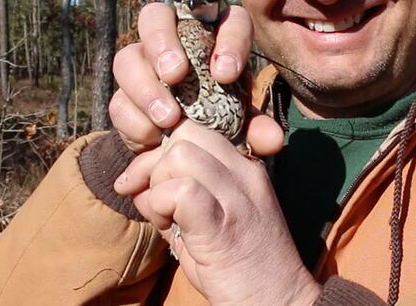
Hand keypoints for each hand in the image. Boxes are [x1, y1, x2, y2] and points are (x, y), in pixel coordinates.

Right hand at [109, 2, 283, 154]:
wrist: (187, 150)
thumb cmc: (224, 118)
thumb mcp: (244, 124)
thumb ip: (256, 128)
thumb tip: (271, 139)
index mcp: (216, 38)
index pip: (229, 19)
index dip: (228, 39)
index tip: (226, 73)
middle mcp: (175, 41)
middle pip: (155, 16)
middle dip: (162, 42)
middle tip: (176, 75)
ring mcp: (143, 66)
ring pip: (128, 57)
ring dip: (145, 87)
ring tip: (169, 117)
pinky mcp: (124, 98)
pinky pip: (119, 100)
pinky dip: (135, 119)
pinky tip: (154, 135)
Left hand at [114, 119, 320, 305]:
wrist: (278, 302)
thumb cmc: (242, 268)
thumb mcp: (212, 221)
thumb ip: (178, 197)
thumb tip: (136, 184)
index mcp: (246, 168)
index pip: (199, 127)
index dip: (166, 148)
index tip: (153, 182)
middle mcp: (245, 173)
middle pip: (186, 132)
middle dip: (156, 162)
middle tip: (154, 200)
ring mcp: (238, 196)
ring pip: (180, 154)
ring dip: (158, 184)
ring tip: (165, 217)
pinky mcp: (223, 224)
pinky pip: (180, 191)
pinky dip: (161, 206)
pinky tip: (168, 228)